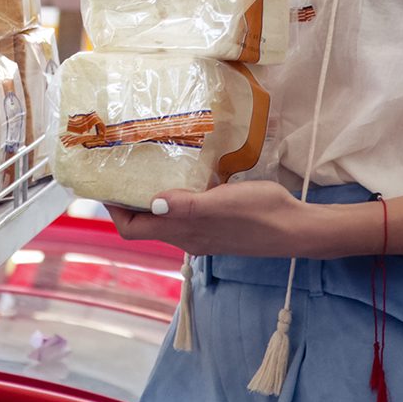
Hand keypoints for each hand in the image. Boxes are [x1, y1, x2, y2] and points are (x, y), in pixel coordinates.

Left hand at [106, 180, 327, 257]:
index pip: (133, 229)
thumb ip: (187, 206)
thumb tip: (153, 202)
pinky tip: (188, 172)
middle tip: (125, 167)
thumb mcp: (221, 204)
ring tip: (151, 165)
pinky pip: (187, 210)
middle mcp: (188, 236)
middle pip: (145, 223)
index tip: (107, 183)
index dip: (115, 210)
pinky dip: (178, 194)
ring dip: (153, 195)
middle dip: (130, 199)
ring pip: (166, 216)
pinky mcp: (218, 223)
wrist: (295, 227)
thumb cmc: (259, 214)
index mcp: (183, 233)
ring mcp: (203, 231)